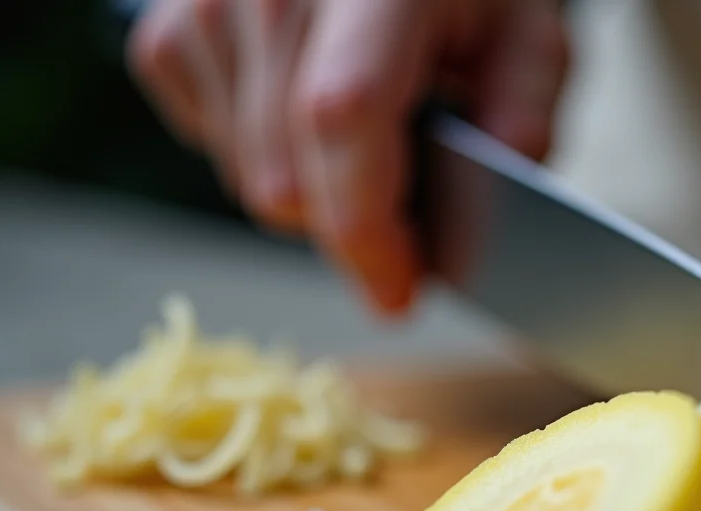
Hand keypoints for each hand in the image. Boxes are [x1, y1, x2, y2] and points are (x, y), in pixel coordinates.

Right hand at [128, 0, 569, 315]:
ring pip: (245, 175)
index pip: (342, 118)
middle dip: (352, 232)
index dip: (366, 228)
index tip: (400, 292)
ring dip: (312, 195)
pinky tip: (304, 118)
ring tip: (367, 149)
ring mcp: (207, 1)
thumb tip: (469, 231)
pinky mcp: (169, 24)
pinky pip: (206, 141)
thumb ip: (521, 123)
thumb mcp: (531, 37)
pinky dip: (260, 154)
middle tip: (406, 228)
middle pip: (284, 176)